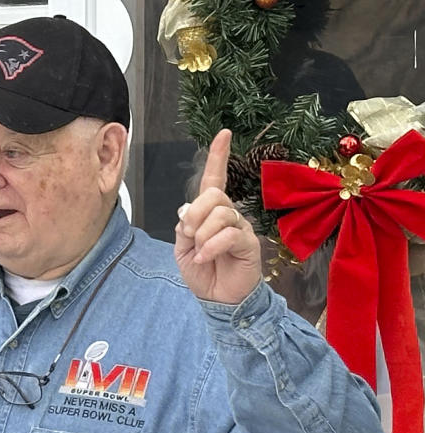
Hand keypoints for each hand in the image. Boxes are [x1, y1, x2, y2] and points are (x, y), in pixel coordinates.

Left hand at [174, 129, 261, 303]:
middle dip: (195, 213)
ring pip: (220, 213)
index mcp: (210, 213)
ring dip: (202, 234)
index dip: (217, 157)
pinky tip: (206, 257)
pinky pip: (229, 234)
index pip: (214, 179)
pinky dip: (212, 246)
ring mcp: (240, 227)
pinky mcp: (249, 243)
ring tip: (200, 251)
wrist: (218, 299)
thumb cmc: (202, 272)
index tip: (223, 134)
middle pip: (212, 194)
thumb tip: (188, 210)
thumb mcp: (182, 248)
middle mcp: (228, 215)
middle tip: (189, 235)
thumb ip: (184, 226)